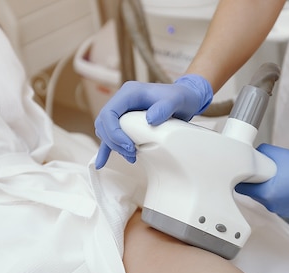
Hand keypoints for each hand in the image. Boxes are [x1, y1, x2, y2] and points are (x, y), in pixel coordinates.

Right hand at [93, 74, 212, 167]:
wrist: (185, 99)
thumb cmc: (180, 97)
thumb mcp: (176, 100)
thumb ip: (164, 108)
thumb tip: (149, 120)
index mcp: (129, 93)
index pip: (109, 113)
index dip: (114, 132)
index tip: (129, 145)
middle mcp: (123, 101)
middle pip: (104, 124)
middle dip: (115, 142)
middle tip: (132, 153)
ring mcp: (123, 112)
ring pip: (106, 131)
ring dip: (115, 146)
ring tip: (132, 156)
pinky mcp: (127, 122)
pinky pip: (111, 136)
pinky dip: (107, 149)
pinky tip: (103, 162)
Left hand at [235, 144, 288, 217]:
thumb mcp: (280, 154)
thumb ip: (262, 153)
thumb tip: (253, 154)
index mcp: (266, 194)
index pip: (241, 188)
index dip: (240, 177)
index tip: (241, 171)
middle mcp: (271, 206)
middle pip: (254, 192)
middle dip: (257, 180)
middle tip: (265, 169)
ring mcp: (281, 211)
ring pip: (266, 197)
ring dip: (268, 187)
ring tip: (281, 176)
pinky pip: (278, 201)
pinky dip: (280, 193)